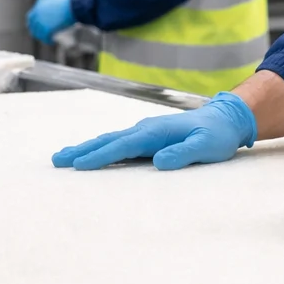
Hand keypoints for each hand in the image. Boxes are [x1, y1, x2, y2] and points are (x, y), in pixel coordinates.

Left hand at [27, 0, 82, 41]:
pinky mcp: (47, 29)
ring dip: (41, 36)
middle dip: (35, 29)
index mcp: (40, 3)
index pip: (32, 15)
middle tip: (39, 33)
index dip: (33, 21)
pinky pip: (45, 37)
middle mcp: (38, 12)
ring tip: (47, 38)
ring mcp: (41, 21)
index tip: (37, 25)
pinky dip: (47, 40)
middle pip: (32, 24)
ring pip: (37, 32)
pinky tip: (51, 41)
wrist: (74, 4)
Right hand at [53, 92, 257, 170]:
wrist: (226, 118)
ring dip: (87, 149)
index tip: (79, 165)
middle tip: (57, 160)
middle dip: (82, 151)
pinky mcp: (149, 138)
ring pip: (111, 141)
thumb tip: (158, 162)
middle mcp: (146, 130)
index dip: (100, 156)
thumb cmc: (217, 135)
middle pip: (108, 141)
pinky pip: (119, 144)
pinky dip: (101, 149)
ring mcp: (146, 133)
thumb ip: (184, 153)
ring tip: (64, 157)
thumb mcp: (207, 147)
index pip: (122, 146)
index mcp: (156, 132)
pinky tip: (92, 155)